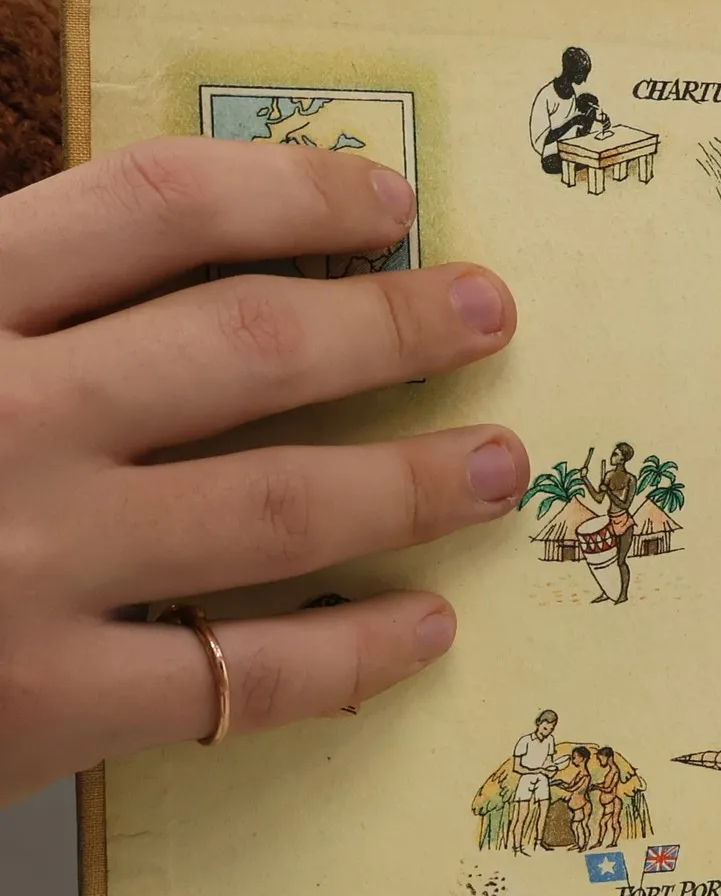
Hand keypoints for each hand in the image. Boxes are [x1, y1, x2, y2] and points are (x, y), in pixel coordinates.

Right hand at [0, 136, 525, 803]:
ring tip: (498, 465)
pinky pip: (250, 675)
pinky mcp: (46, 704)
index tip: (385, 202)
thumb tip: (115, 252)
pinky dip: (354, 652)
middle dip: (396, 325)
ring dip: (413, 479)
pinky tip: (426, 629)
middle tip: (489, 315)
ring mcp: (30, 564)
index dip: (289, 191)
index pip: (148, 207)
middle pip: (252, 345)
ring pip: (280, 502)